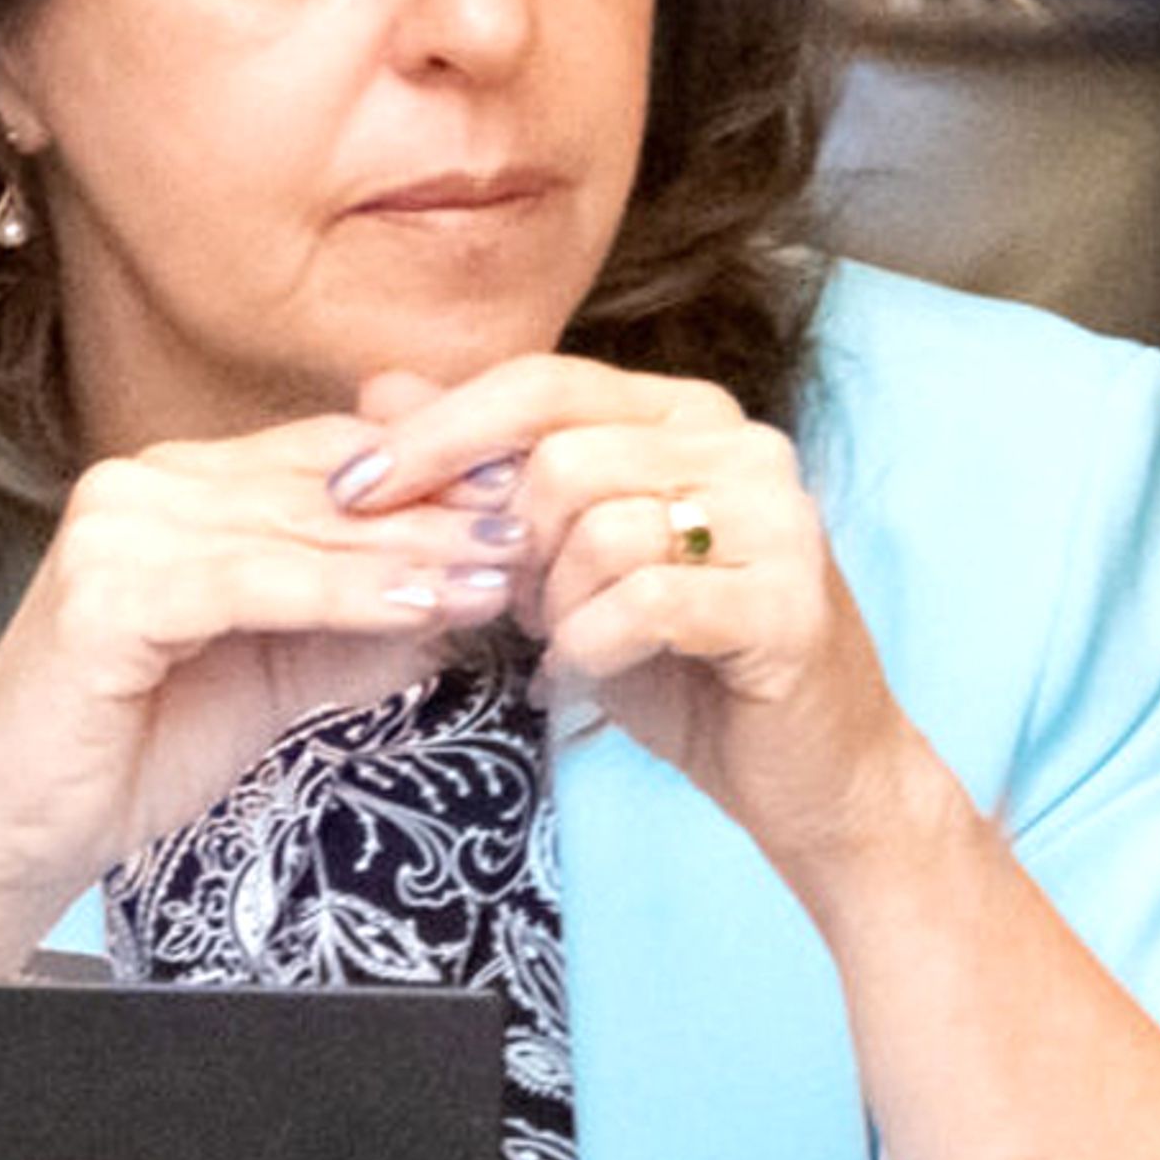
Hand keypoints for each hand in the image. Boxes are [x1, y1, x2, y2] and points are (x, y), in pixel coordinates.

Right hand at [0, 412, 521, 973]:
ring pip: (298, 529)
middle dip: (441, 514)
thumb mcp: (278, 670)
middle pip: (321, 484)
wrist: (25, 828)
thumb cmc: (141, 748)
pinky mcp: (107, 591)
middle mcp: (139, 482)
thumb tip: (470, 585)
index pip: (327, 456)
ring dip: (413, 554)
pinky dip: (347, 596)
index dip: (432, 478)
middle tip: (541, 533)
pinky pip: (255, 583)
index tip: (526, 505)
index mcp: (173, 484)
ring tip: (506, 574)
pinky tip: (424, 610)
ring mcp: (114, 528)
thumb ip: (356, 618)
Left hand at [337, 356, 983, 918]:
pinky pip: (641, 603)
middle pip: (561, 457)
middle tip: (515, 609)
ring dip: (552, 607)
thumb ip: (484, 472)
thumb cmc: (679, 664)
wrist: (811, 776)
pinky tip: (581, 676)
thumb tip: (378, 384)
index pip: (540, 382)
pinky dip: (588, 649)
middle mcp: (743, 444)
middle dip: (507, 548)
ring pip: (597, 529)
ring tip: (561, 643)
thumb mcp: (562, 563)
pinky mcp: (789, 601)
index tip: (349, 489)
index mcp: (687, 416)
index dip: (437, 432)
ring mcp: (779, 517)